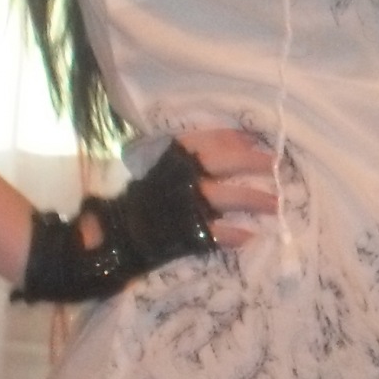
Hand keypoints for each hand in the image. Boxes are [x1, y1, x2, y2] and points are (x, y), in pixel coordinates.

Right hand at [14, 135, 276, 301]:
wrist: (98, 241)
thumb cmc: (127, 209)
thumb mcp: (151, 176)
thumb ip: (177, 167)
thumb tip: (214, 159)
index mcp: (168, 158)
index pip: (207, 138)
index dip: (234, 137)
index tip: (257, 137)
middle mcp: (176, 177)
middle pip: (223, 162)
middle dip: (254, 162)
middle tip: (280, 165)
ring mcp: (180, 206)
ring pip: (226, 196)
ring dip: (254, 197)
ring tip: (278, 204)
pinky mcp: (181, 235)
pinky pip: (215, 233)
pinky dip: (234, 234)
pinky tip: (251, 236)